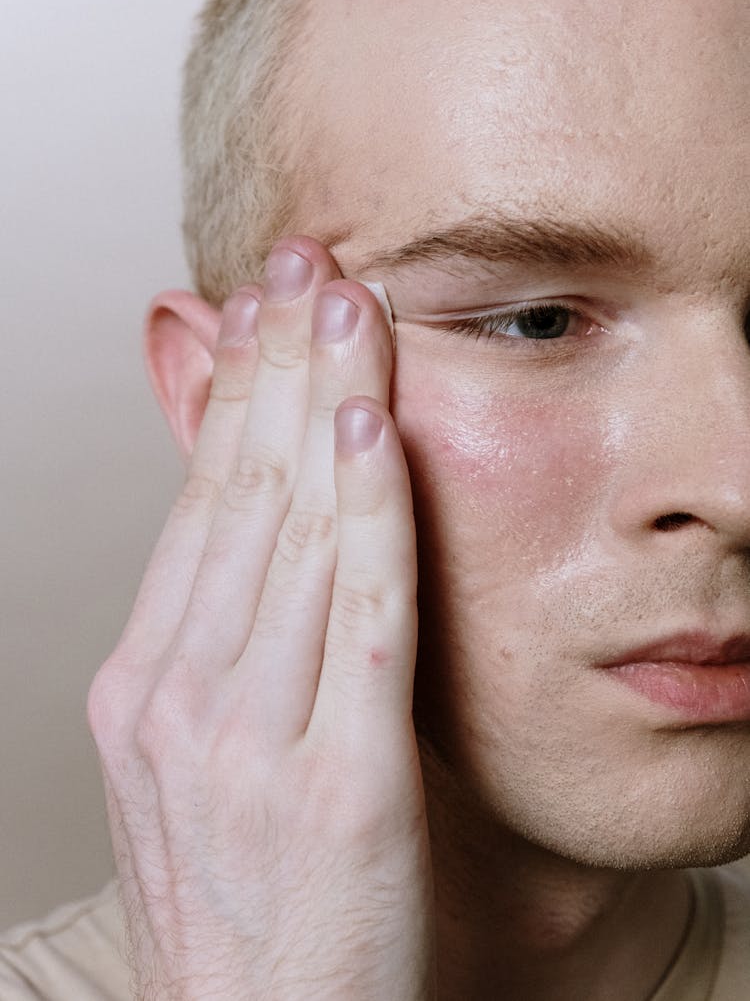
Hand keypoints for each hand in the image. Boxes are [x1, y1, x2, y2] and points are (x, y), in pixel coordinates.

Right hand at [87, 238, 435, 999]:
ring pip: (294, 533)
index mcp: (144, 685)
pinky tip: (373, 429)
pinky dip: (367, 512)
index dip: (233, 392)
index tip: (261, 306)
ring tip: (342, 304)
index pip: (198, 502)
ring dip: (322, 403)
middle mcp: (180, 698)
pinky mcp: (338, 782)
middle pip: (239, 494)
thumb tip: (252, 527)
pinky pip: (359, 615)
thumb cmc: (246, 903)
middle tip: (301, 263)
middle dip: (274, 364)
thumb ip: (225, 636)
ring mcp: (250, 740)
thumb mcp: (200, 757)